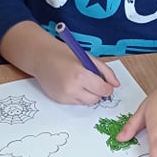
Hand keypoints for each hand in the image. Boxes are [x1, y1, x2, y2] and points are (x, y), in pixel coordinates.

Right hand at [0, 21, 119, 104]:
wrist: (40, 57)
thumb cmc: (64, 54)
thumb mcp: (88, 57)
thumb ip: (105, 71)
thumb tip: (115, 84)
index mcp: (80, 75)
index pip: (103, 90)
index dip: (107, 87)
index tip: (106, 83)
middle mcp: (72, 88)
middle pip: (96, 99)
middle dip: (98, 92)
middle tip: (93, 81)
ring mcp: (64, 96)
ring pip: (87, 102)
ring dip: (88, 94)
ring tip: (81, 81)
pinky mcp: (59, 101)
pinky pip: (76, 102)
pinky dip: (78, 95)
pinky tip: (71, 84)